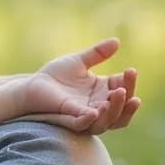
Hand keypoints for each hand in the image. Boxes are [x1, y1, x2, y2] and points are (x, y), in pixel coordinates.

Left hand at [22, 38, 140, 135]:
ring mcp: (85, 114)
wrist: (33, 85)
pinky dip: (91, 119)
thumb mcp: (79, 61)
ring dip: (116, 109)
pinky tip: (97, 110)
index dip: (129, 82)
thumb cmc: (56, 75)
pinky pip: (84, 123)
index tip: (131, 70)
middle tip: (128, 85)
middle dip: (128, 99)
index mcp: (102, 91)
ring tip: (120, 93)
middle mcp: (98, 106)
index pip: (123, 88)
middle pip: (121, 108)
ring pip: (108, 121)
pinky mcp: (70, 118)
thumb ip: (97, 53)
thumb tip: (117, 41)